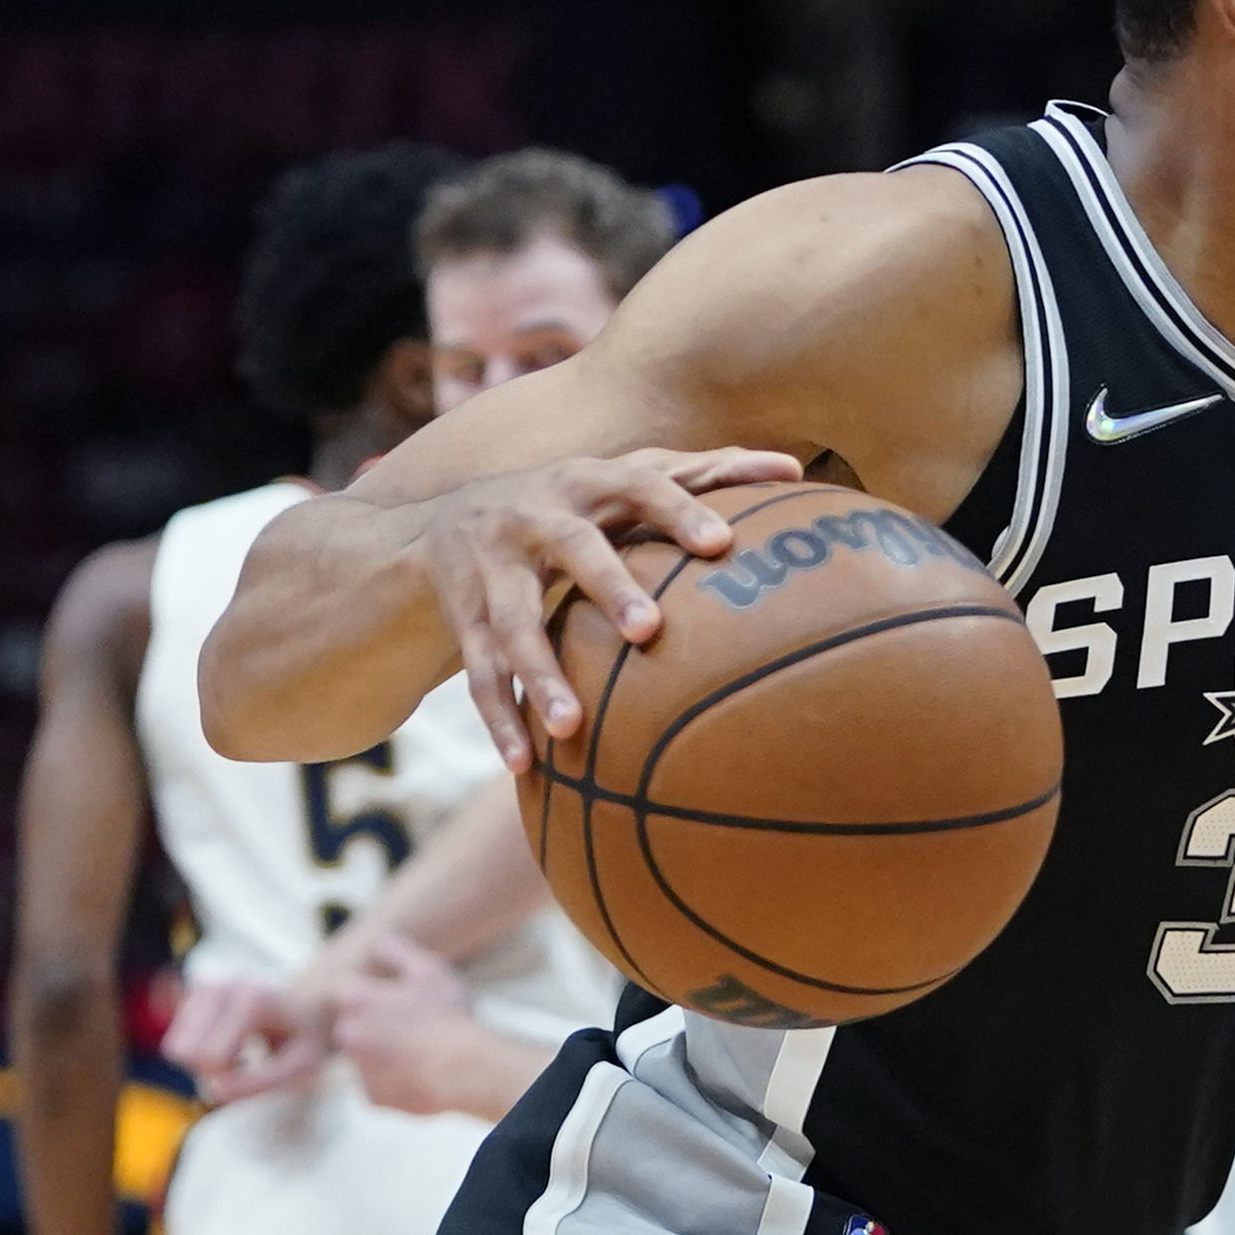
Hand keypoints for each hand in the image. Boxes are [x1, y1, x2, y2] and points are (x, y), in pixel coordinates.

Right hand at [161, 971, 324, 1102]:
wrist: (307, 1001)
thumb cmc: (306, 1037)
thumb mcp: (300, 1066)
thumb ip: (261, 1082)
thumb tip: (215, 1092)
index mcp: (250, 1001)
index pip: (209, 1058)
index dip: (226, 1077)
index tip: (252, 1068)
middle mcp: (220, 987)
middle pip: (181, 1051)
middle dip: (207, 1069)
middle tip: (242, 1063)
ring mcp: (202, 986)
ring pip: (174, 1047)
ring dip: (202, 1061)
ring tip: (238, 1051)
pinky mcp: (192, 992)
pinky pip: (176, 1038)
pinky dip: (196, 1048)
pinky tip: (225, 1040)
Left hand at [331, 933, 485, 1113]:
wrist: (463, 1070)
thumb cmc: (447, 1017)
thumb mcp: (428, 970)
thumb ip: (397, 949)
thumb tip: (380, 939)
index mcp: (356, 1000)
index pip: (346, 988)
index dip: (371, 990)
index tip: (392, 997)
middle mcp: (347, 1034)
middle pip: (355, 1024)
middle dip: (378, 1024)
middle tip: (413, 1024)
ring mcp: (358, 1069)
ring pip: (367, 1056)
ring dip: (387, 1052)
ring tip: (424, 1050)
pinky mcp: (372, 1097)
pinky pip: (381, 1085)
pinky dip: (397, 1080)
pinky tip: (423, 1072)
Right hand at [413, 447, 805, 770]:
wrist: (439, 523)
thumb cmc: (570, 505)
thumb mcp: (620, 482)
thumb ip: (700, 474)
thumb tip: (795, 470)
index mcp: (586, 482)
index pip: (639, 483)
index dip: (679, 510)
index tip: (722, 544)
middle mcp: (534, 517)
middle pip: (573, 548)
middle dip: (608, 586)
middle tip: (649, 631)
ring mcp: (491, 569)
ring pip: (512, 625)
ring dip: (540, 676)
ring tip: (571, 726)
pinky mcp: (464, 619)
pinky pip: (477, 674)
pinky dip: (499, 719)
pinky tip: (524, 764)